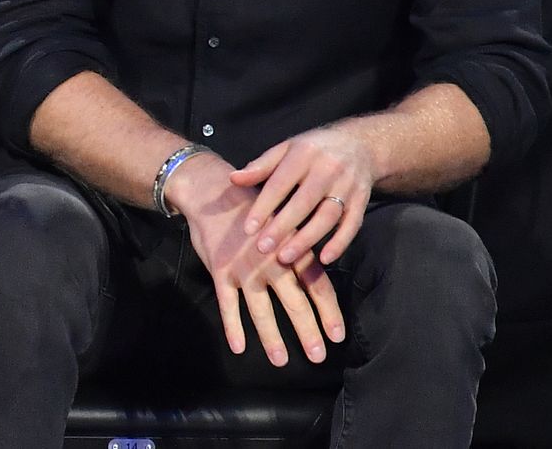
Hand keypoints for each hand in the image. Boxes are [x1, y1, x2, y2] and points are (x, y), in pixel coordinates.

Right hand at [167, 153, 344, 366]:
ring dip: (272, 337)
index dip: (329, 312)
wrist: (213, 191)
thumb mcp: (283, 220)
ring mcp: (245, 268)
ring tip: (281, 360)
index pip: (317, 285)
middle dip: (308, 331)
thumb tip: (319, 275)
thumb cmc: (252, 207)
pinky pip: (228, 305)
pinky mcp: (221, 271)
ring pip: (262, 310)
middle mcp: (272, 261)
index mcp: (292, 248)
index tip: (338, 335)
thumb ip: (299, 247)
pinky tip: (239, 347)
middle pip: (295, 302)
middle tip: (318, 356)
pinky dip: (233, 327)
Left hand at [230, 127, 374, 268]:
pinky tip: (324, 259)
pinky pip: (352, 224)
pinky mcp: (362, 200)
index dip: (263, 206)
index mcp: (304, 154)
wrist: (360, 143)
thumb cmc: (314, 149)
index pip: (280, 183)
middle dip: (283, 227)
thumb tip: (233, 179)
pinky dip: (340, 243)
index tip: (248, 228)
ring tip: (285, 257)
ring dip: (307, 239)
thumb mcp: (286, 149)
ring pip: (328, 216)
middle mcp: (327, 168)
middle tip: (263, 249)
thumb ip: (261, 166)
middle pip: (304, 202)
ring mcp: (347, 185)